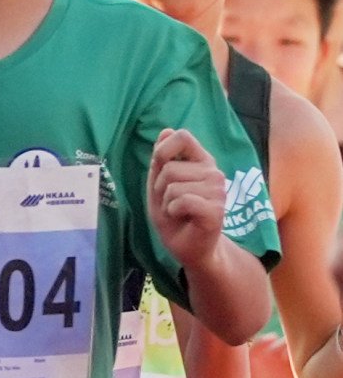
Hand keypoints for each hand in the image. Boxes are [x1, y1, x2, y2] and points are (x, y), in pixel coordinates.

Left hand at [148, 125, 229, 265]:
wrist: (189, 247)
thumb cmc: (174, 215)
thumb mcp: (159, 185)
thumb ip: (161, 160)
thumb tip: (166, 130)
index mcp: (201, 162)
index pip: (183, 136)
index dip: (163, 149)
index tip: (160, 166)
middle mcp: (213, 172)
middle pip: (169, 167)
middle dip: (159, 188)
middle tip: (171, 202)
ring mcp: (218, 190)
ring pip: (173, 186)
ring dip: (166, 203)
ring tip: (178, 211)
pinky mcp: (217, 209)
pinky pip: (181, 201)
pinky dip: (173, 212)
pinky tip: (183, 218)